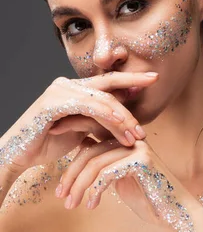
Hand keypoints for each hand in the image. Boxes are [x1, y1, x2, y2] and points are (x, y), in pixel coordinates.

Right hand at [0, 71, 158, 174]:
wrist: (19, 155)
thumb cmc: (48, 143)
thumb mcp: (81, 131)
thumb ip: (99, 121)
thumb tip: (124, 121)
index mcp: (76, 89)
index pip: (107, 81)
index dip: (130, 78)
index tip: (152, 77)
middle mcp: (68, 84)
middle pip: (107, 81)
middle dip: (133, 80)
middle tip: (154, 80)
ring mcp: (60, 90)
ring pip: (101, 98)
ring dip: (123, 116)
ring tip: (137, 132)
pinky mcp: (54, 101)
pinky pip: (87, 106)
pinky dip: (106, 114)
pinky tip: (120, 123)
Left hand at [56, 136, 199, 231]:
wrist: (174, 211)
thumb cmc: (148, 196)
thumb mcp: (120, 177)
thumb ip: (106, 162)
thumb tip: (84, 150)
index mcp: (125, 138)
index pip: (92, 134)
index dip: (71, 142)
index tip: (53, 154)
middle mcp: (131, 138)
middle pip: (90, 150)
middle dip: (71, 174)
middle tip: (60, 195)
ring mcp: (137, 147)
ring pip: (95, 163)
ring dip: (78, 186)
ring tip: (71, 204)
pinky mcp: (141, 161)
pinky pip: (107, 173)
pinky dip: (95, 190)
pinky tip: (92, 205)